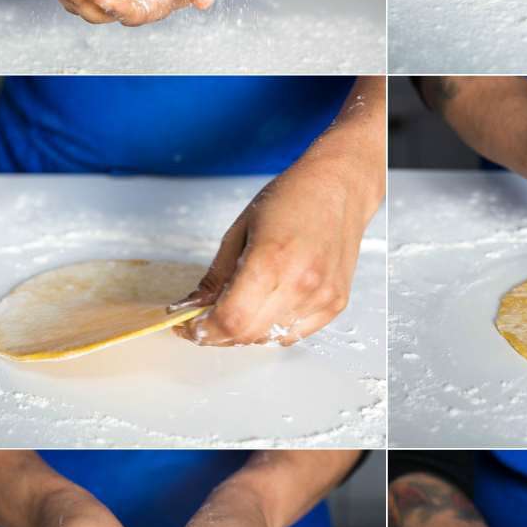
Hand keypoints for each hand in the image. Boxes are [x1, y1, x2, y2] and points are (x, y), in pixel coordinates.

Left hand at [177, 144, 374, 346]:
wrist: (339, 188)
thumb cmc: (290, 199)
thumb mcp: (239, 231)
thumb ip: (216, 276)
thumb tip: (193, 307)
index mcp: (270, 259)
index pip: (229, 319)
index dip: (202, 330)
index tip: (188, 326)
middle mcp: (300, 283)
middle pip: (247, 335)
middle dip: (218, 334)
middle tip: (205, 321)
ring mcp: (321, 297)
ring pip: (268, 338)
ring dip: (245, 332)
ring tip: (238, 307)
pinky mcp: (335, 304)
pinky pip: (293, 334)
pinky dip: (272, 329)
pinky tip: (267, 306)